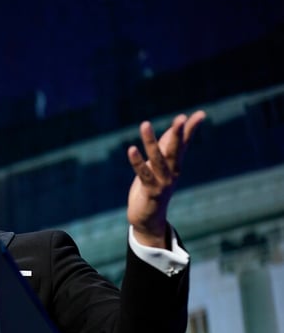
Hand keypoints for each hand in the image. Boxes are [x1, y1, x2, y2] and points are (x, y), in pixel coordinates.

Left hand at [126, 110, 205, 247]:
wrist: (148, 219)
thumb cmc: (153, 189)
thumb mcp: (159, 166)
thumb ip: (165, 148)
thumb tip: (173, 129)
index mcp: (175, 165)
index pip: (184, 144)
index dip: (190, 129)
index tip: (200, 114)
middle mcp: (172, 173)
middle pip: (175, 150)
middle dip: (177, 134)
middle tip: (181, 118)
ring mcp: (163, 182)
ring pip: (157, 159)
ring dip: (151, 142)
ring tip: (145, 124)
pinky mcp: (151, 191)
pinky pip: (144, 174)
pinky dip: (137, 162)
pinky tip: (131, 149)